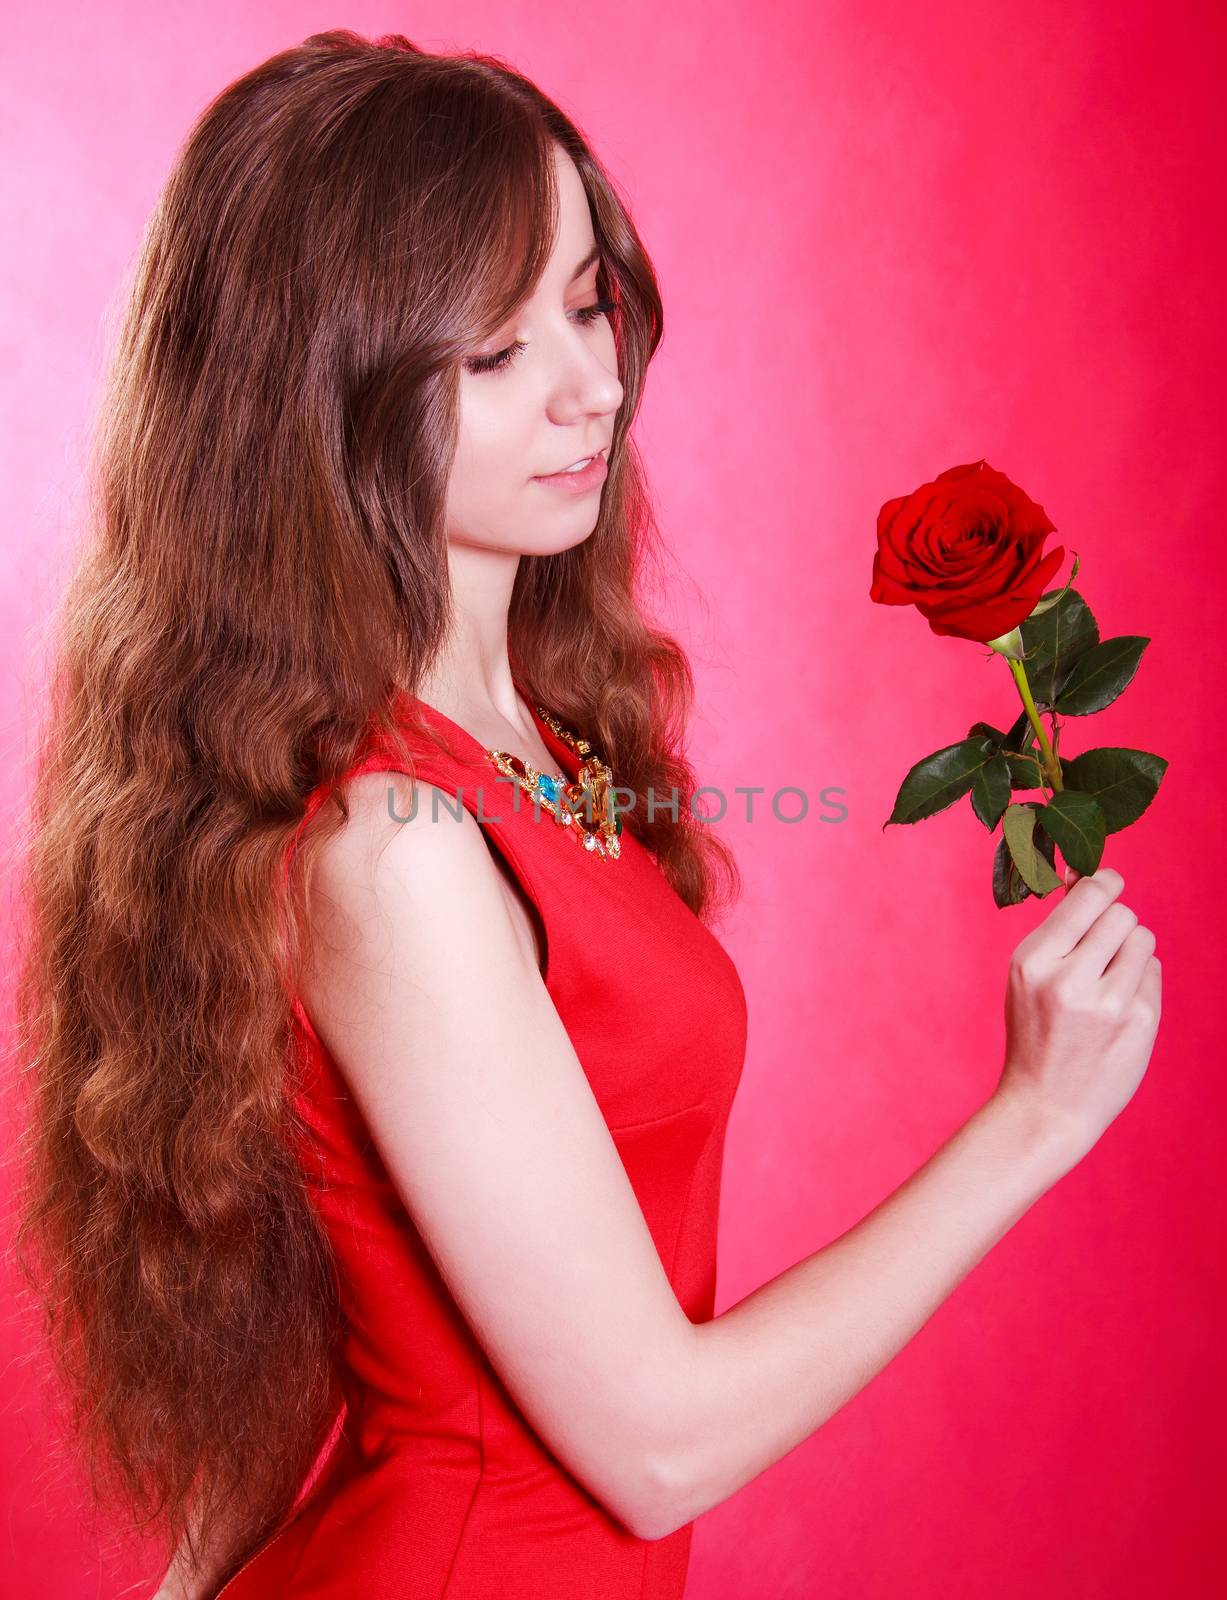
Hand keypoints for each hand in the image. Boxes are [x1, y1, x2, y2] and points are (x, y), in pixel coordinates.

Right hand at [994, 866, 1161, 1157]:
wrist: (1046, 1105)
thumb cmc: (1036, 1032)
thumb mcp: (1028, 977)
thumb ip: (1058, 929)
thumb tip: (1084, 874)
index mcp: (1032, 962)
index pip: (1088, 896)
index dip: (1104, 882)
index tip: (1108, 882)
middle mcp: (1069, 979)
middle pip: (1121, 914)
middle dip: (1115, 924)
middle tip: (1100, 948)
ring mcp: (1109, 1003)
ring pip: (1142, 939)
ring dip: (1129, 950)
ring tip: (1107, 980)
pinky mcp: (1140, 1021)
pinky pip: (1152, 971)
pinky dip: (1139, 980)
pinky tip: (1118, 1006)